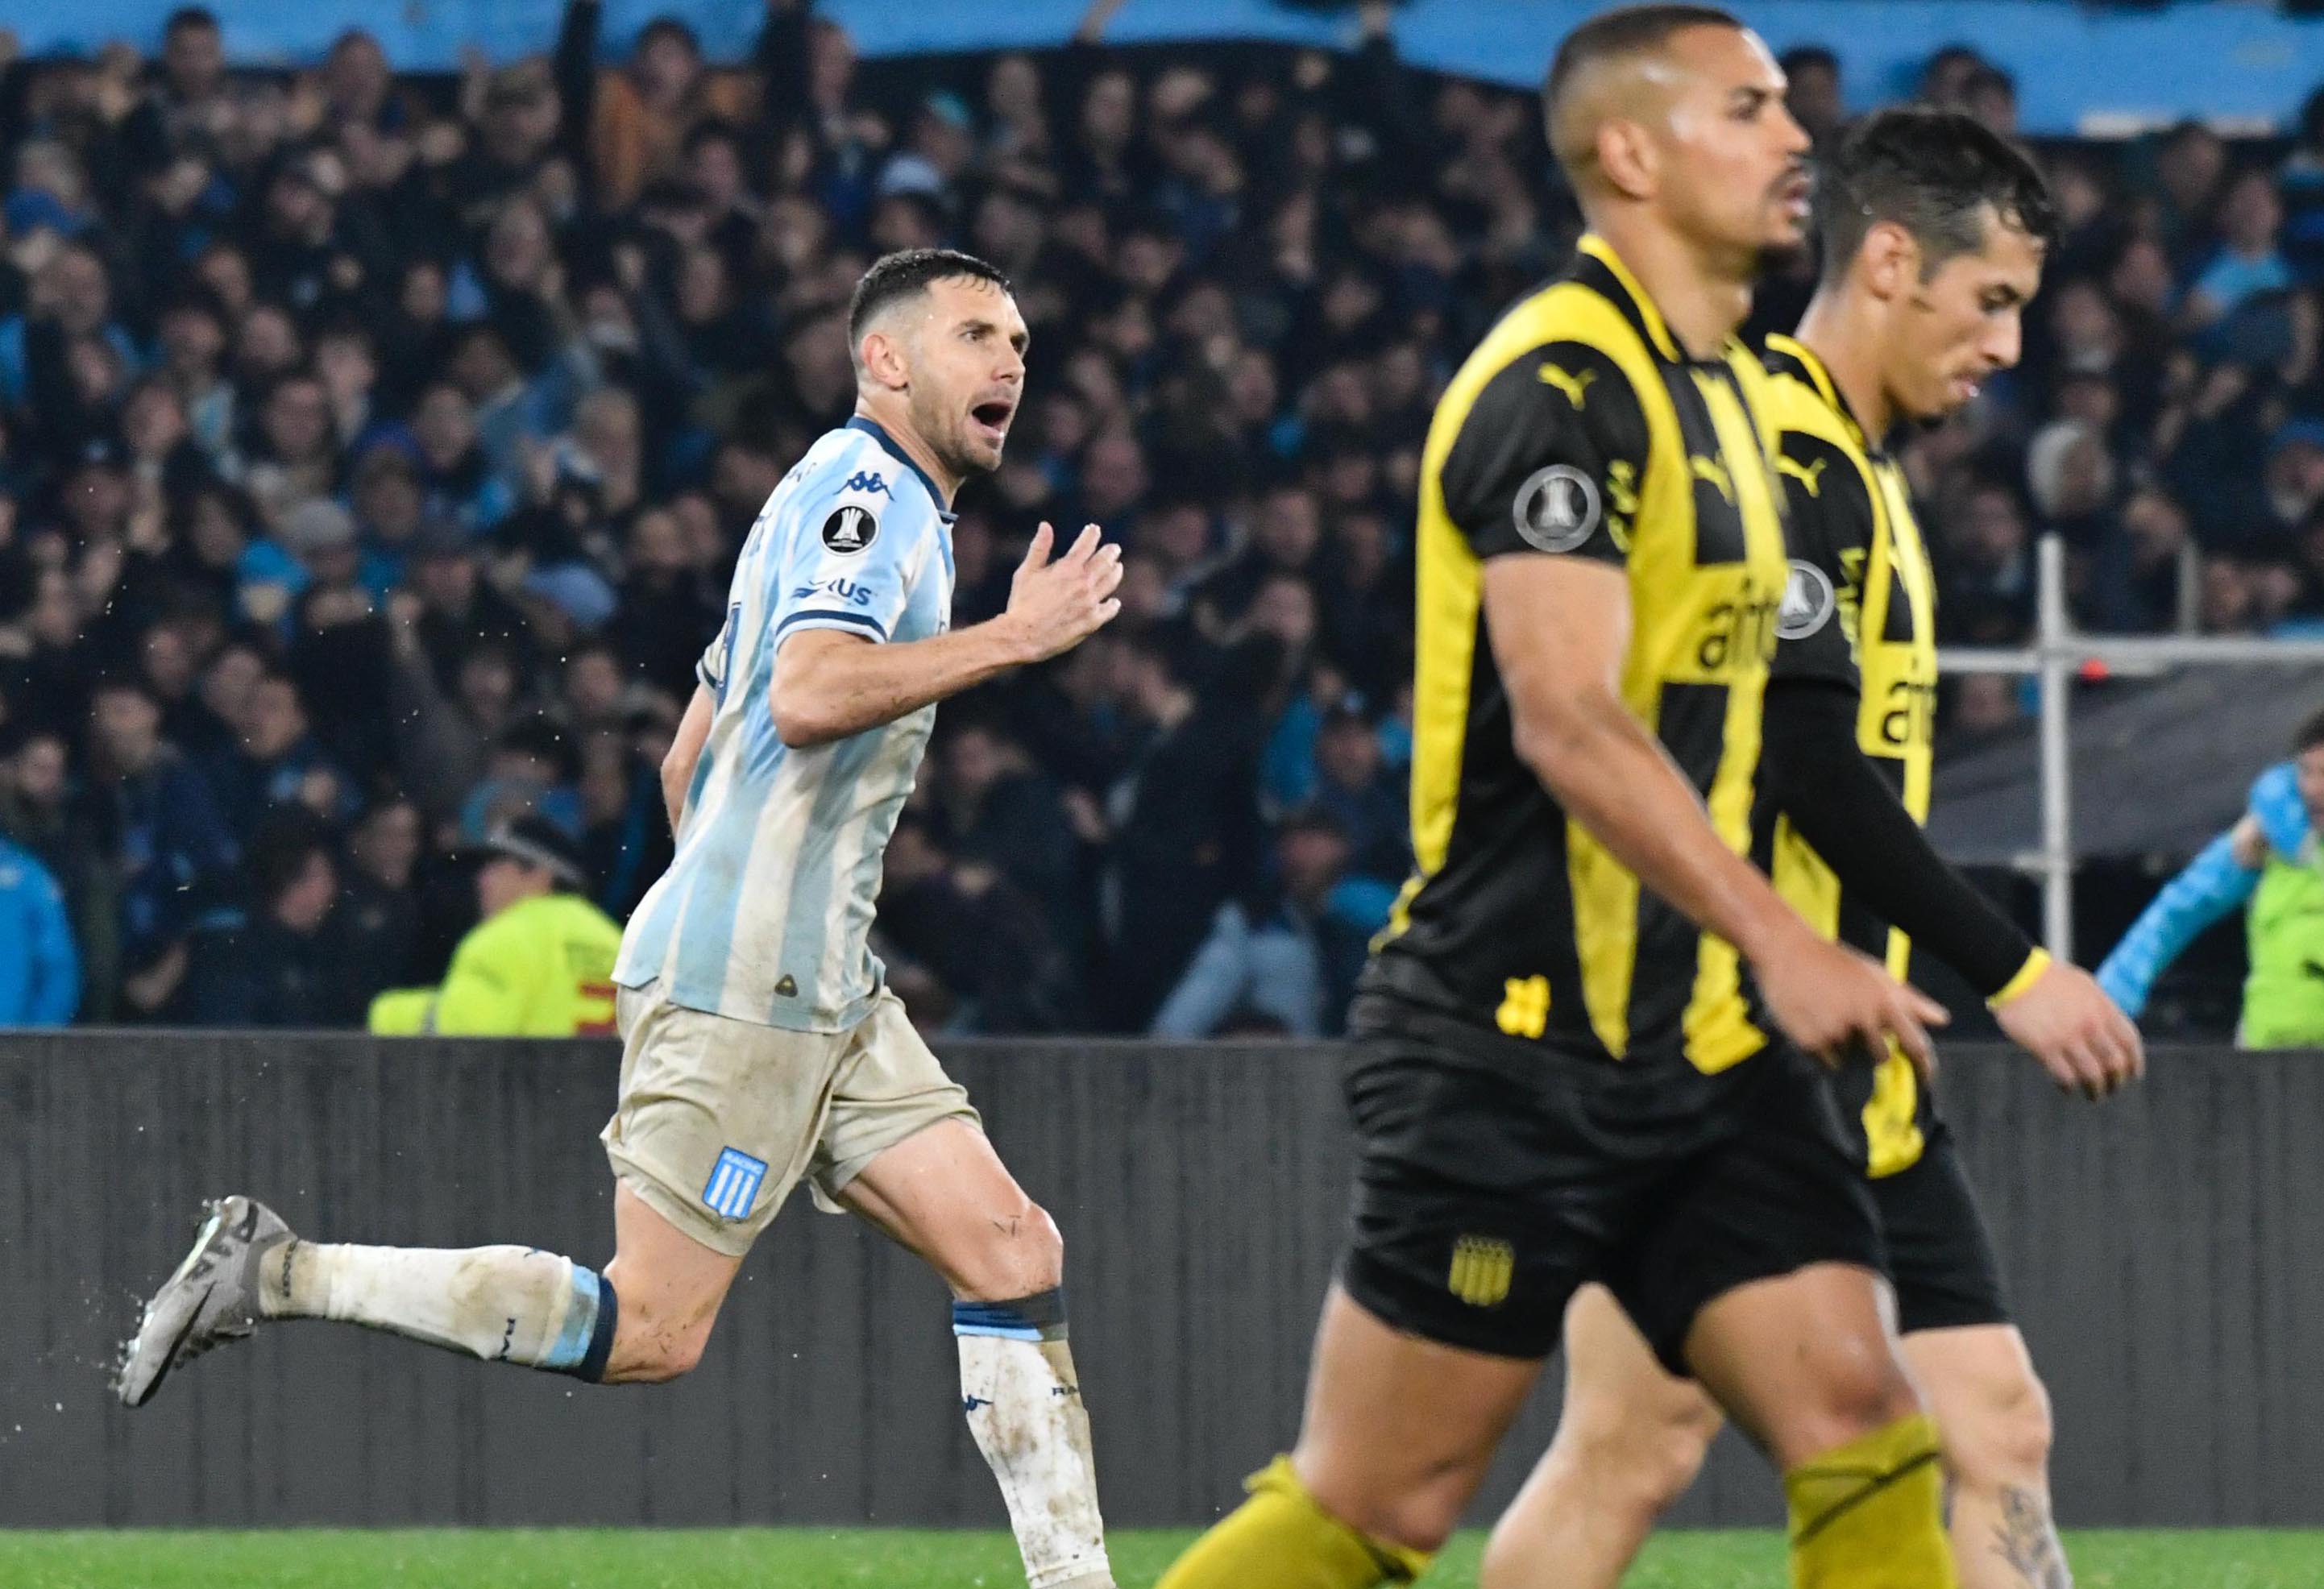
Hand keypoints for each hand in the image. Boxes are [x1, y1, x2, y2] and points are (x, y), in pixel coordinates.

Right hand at [1001, 522, 1122, 662]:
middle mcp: (1084, 583)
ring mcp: (1090, 602)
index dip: (1092, 534)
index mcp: (1068, 568)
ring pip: (1111, 582)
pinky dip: (1112, 604)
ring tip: (1117, 567)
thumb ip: (1039, 548)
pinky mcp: (1092, 621)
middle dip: (1110, 552)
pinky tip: (1113, 602)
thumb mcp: (1026, 572)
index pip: (1087, 544)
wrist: (1025, 635)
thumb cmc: (1022, 603)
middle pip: (1105, 561)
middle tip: (1114, 548)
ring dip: (1115, 572)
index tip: (1094, 529)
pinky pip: (1109, 610)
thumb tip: (1045, 525)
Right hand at [1754, 931, 1946, 1079]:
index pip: (1915, 1045)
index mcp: (1884, 1001)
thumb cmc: (1835, 962)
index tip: (1927, 1082)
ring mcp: (1836, 1031)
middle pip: (1880, 1058)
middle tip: (1852, 1026)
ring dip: (1844, 1048)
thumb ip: (1910, 999)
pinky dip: (1822, 1049)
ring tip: (1828, 1018)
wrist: (1785, 951)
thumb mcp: (1876, 974)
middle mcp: (1863, 1019)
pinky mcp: (1811, 1040)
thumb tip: (1942, 1020)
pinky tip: (1813, 1022)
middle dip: (1870, 1049)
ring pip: (1851, 1060)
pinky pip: (1825, 1060)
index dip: (1924, 1067)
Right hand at [1995, 958, 2144, 1099]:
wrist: (2016, 974)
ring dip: (2095, 1091)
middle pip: (2114, 1064)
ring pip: (2092, 1075)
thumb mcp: (2085, 986)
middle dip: (2116, 1082)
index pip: (2129, 1043)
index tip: (2132, 1075)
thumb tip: (2112, 1028)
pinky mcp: (2045, 1047)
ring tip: (2093, 1097)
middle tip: (2111, 1089)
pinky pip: (2064, 1076)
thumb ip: (2101, 1007)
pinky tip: (2067, 1089)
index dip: (2134, 1063)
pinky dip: (2068, 1087)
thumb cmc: (2049, 978)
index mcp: (2103, 1009)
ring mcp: (2068, 1037)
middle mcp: (2090, 1025)